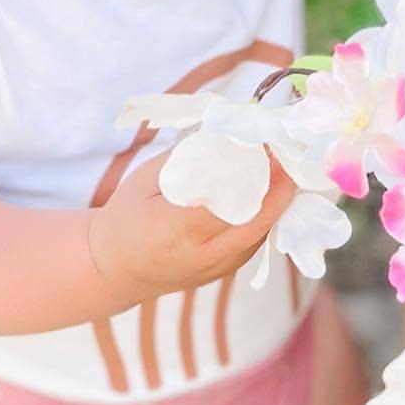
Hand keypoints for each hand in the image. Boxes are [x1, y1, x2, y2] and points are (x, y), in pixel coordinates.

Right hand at [88, 146, 295, 304]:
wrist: (116, 270)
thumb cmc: (127, 217)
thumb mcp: (145, 179)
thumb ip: (185, 158)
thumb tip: (224, 132)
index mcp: (173, 229)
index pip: (225, 200)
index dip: (252, 171)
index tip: (266, 143)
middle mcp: (200, 255)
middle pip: (255, 221)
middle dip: (278, 186)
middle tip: (288, 151)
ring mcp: (216, 269)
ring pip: (262, 232)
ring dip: (278, 199)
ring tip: (285, 162)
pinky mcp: (225, 271)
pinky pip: (256, 239)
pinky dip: (268, 213)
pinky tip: (274, 187)